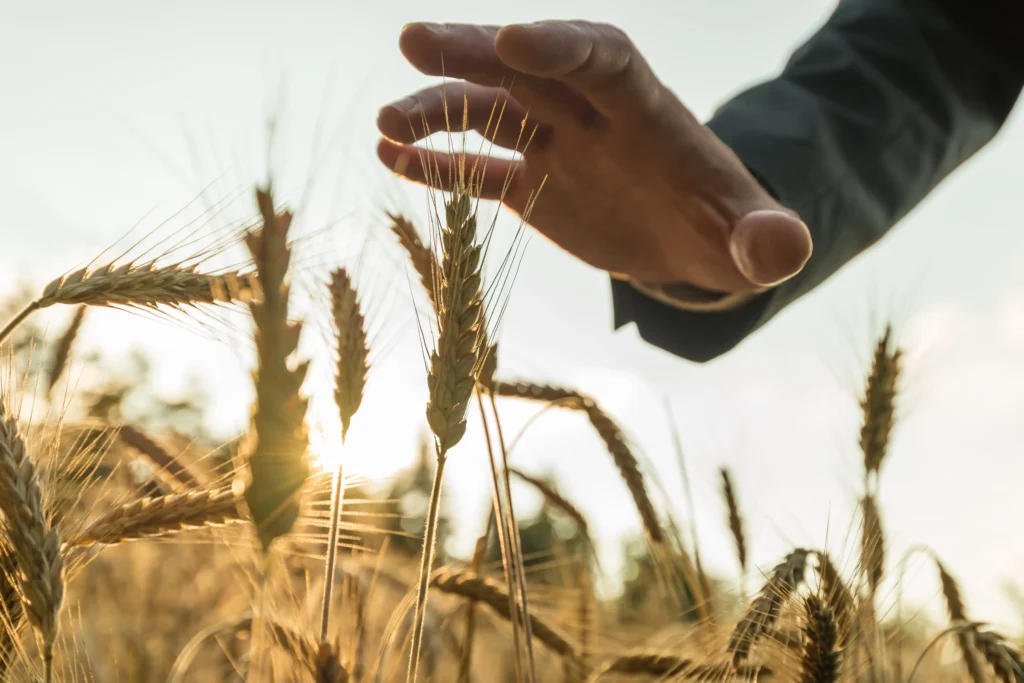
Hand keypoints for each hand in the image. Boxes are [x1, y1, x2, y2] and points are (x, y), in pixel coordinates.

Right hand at [377, 21, 811, 291]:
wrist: (695, 243)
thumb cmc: (728, 232)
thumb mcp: (755, 242)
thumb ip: (766, 240)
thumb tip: (786, 250)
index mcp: (647, 112)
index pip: (605, 60)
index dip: (564, 48)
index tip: (515, 41)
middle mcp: (592, 116)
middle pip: (529, 70)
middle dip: (476, 52)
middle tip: (414, 41)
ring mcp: (557, 146)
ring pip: (489, 112)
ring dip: (438, 110)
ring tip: (385, 123)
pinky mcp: (533, 184)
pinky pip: (479, 168)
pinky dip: (438, 162)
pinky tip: (391, 158)